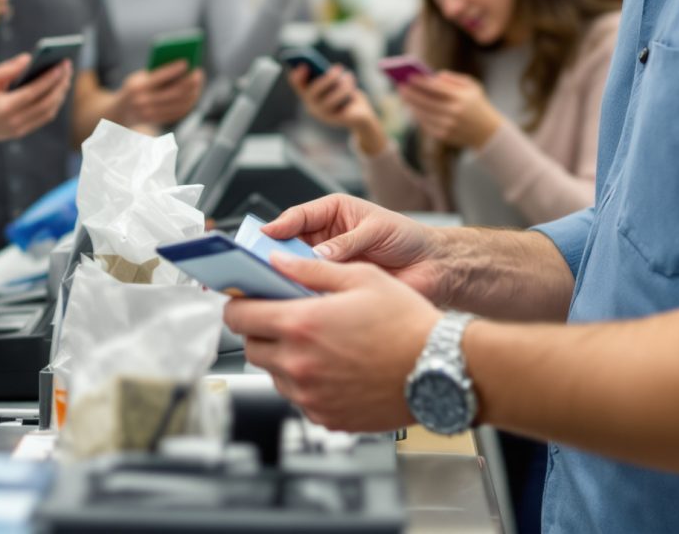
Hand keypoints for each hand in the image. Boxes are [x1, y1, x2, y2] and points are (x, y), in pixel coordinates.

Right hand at [0, 53, 74, 145]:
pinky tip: (56, 91)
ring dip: (60, 95)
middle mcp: (14, 120)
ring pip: (48, 112)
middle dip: (60, 85)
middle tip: (68, 68)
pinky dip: (53, 104)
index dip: (51, 78)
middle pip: (46, 103)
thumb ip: (7, 69)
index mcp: (4, 107)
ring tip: (65, 78)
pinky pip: (43, 118)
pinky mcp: (21, 132)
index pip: (34, 92)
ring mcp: (19, 129)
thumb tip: (29, 58)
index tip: (63, 64)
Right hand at [112, 61, 205, 128]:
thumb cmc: (134, 87)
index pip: (159, 78)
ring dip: (192, 93)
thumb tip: (183, 68)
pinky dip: (188, 103)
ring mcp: (150, 114)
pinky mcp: (157, 121)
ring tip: (199, 82)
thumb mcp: (140, 77)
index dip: (174, 70)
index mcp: (137, 87)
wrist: (119, 112)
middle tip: (199, 73)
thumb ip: (157, 74)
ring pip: (178, 104)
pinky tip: (194, 94)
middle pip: (173, 93)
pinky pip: (178, 113)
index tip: (187, 62)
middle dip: (189, 83)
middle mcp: (143, 102)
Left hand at [223, 255, 439, 432]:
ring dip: (283, 357)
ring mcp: (310, 396)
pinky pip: (298, 398)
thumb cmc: (408, 324)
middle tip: (286, 319)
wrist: (441, 370)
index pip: (239, 317)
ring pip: (273, 375)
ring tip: (318, 344)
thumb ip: (311, 268)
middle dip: (261, 331)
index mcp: (301, 324)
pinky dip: (306, 383)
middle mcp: (299, 365)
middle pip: (250, 348)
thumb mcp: (361, 278)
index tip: (244, 301)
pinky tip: (334, 368)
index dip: (237, 305)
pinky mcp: (324, 418)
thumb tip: (277, 261)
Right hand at [258, 194, 455, 303]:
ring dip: (289, 275)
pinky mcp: (337, 286)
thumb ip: (348, 242)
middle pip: (290, 244)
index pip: (298, 216)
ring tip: (277, 282)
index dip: (279, 226)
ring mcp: (330, 264)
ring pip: (298, 269)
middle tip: (262, 263)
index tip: (265, 235)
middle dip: (276, 253)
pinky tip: (300, 299)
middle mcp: (326, 238)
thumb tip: (319, 254)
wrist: (433, 267)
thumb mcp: (376, 230)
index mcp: (334, 213)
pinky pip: (314, 290)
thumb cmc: (408, 238)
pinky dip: (305, 294)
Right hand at [288, 65, 385, 155]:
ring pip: (329, 100)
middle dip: (326, 79)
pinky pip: (341, 107)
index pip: (296, 83)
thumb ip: (328, 75)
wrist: (357, 111)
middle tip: (338, 67)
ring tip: (349, 76)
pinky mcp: (336, 119)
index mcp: (307, 92)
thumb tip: (327, 71)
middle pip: (312, 92)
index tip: (304, 65)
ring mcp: (322, 114)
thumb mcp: (335, 80)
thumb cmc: (343, 90)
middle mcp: (311, 105)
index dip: (297, 75)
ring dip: (341, 86)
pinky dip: (348, 94)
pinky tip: (353, 89)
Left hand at [398, 72, 503, 149]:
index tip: (409, 76)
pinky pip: (425, 123)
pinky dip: (417, 115)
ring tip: (403, 95)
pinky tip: (412, 107)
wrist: (488, 133)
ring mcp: (448, 126)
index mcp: (461, 98)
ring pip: (423, 113)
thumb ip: (454, 79)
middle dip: (412, 93)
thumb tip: (434, 76)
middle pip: (426, 101)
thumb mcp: (472, 87)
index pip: (436, 88)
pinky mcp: (443, 136)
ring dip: (411, 104)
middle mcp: (454, 112)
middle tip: (401, 85)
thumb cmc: (478, 105)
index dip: (421, 82)